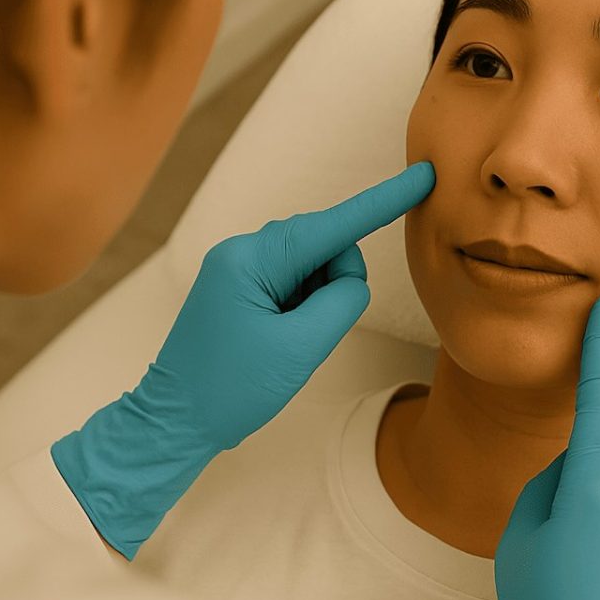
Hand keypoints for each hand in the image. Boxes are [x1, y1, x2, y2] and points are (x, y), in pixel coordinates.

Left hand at [52, 161, 435, 558]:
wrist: (174, 423)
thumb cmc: (229, 390)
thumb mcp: (299, 349)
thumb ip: (341, 301)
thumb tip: (350, 279)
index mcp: (252, 260)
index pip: (334, 225)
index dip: (384, 202)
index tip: (424, 175)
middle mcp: (243, 251)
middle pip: (325, 245)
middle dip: (335, 284)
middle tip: (309, 334)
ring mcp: (239, 267)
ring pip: (312, 265)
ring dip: (317, 300)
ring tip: (287, 342)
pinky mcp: (240, 286)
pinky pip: (293, 281)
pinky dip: (302, 307)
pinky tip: (279, 338)